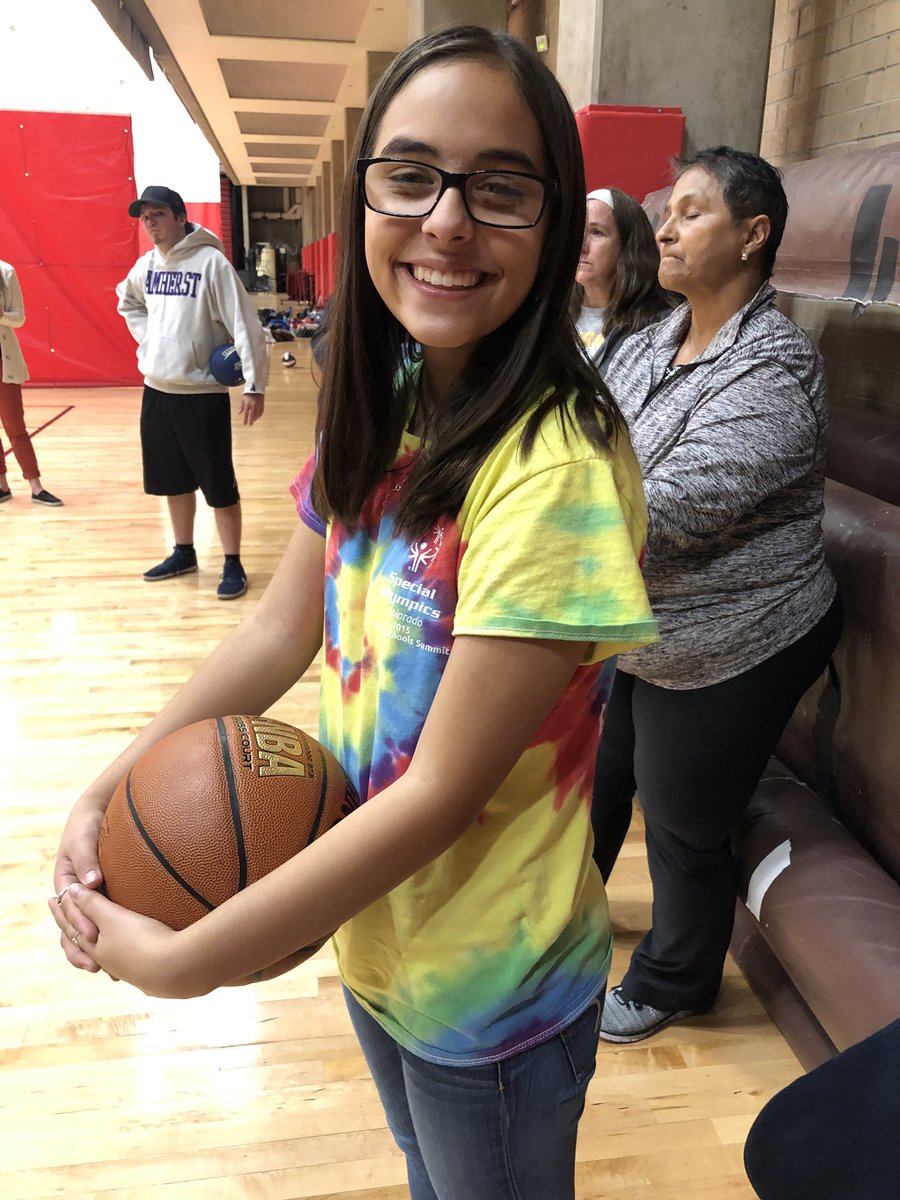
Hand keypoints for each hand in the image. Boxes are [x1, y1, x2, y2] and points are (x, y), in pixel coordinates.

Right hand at [50, 795, 107, 972]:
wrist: (96, 815)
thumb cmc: (87, 826)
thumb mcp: (83, 841)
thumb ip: (86, 860)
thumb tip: (92, 883)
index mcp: (65, 885)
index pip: (70, 911)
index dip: (81, 924)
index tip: (94, 936)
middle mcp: (75, 897)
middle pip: (74, 930)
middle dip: (83, 950)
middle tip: (97, 967)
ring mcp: (90, 901)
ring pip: (88, 931)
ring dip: (95, 952)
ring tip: (111, 972)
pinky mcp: (106, 900)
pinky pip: (105, 924)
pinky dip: (111, 940)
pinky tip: (127, 955)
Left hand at [50, 883, 192, 997]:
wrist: (174, 970)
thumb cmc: (141, 941)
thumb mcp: (113, 918)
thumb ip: (92, 905)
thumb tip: (70, 891)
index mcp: (93, 946)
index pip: (71, 925)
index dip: (63, 909)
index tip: (53, 897)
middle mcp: (105, 960)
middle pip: (81, 942)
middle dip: (71, 927)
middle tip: (63, 916)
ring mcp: (124, 968)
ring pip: (99, 954)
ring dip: (90, 943)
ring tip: (90, 938)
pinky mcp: (143, 971)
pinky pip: (119, 961)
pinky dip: (112, 952)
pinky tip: (123, 956)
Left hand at [240, 392, 264, 424]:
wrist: (255, 387)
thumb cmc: (248, 393)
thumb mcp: (243, 399)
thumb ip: (241, 407)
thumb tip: (239, 413)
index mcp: (247, 404)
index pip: (246, 414)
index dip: (245, 420)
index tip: (245, 424)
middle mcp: (253, 405)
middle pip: (252, 415)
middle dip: (251, 420)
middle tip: (250, 425)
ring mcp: (258, 404)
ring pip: (257, 414)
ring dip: (255, 418)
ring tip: (254, 420)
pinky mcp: (262, 404)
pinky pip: (261, 411)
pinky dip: (260, 415)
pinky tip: (258, 417)